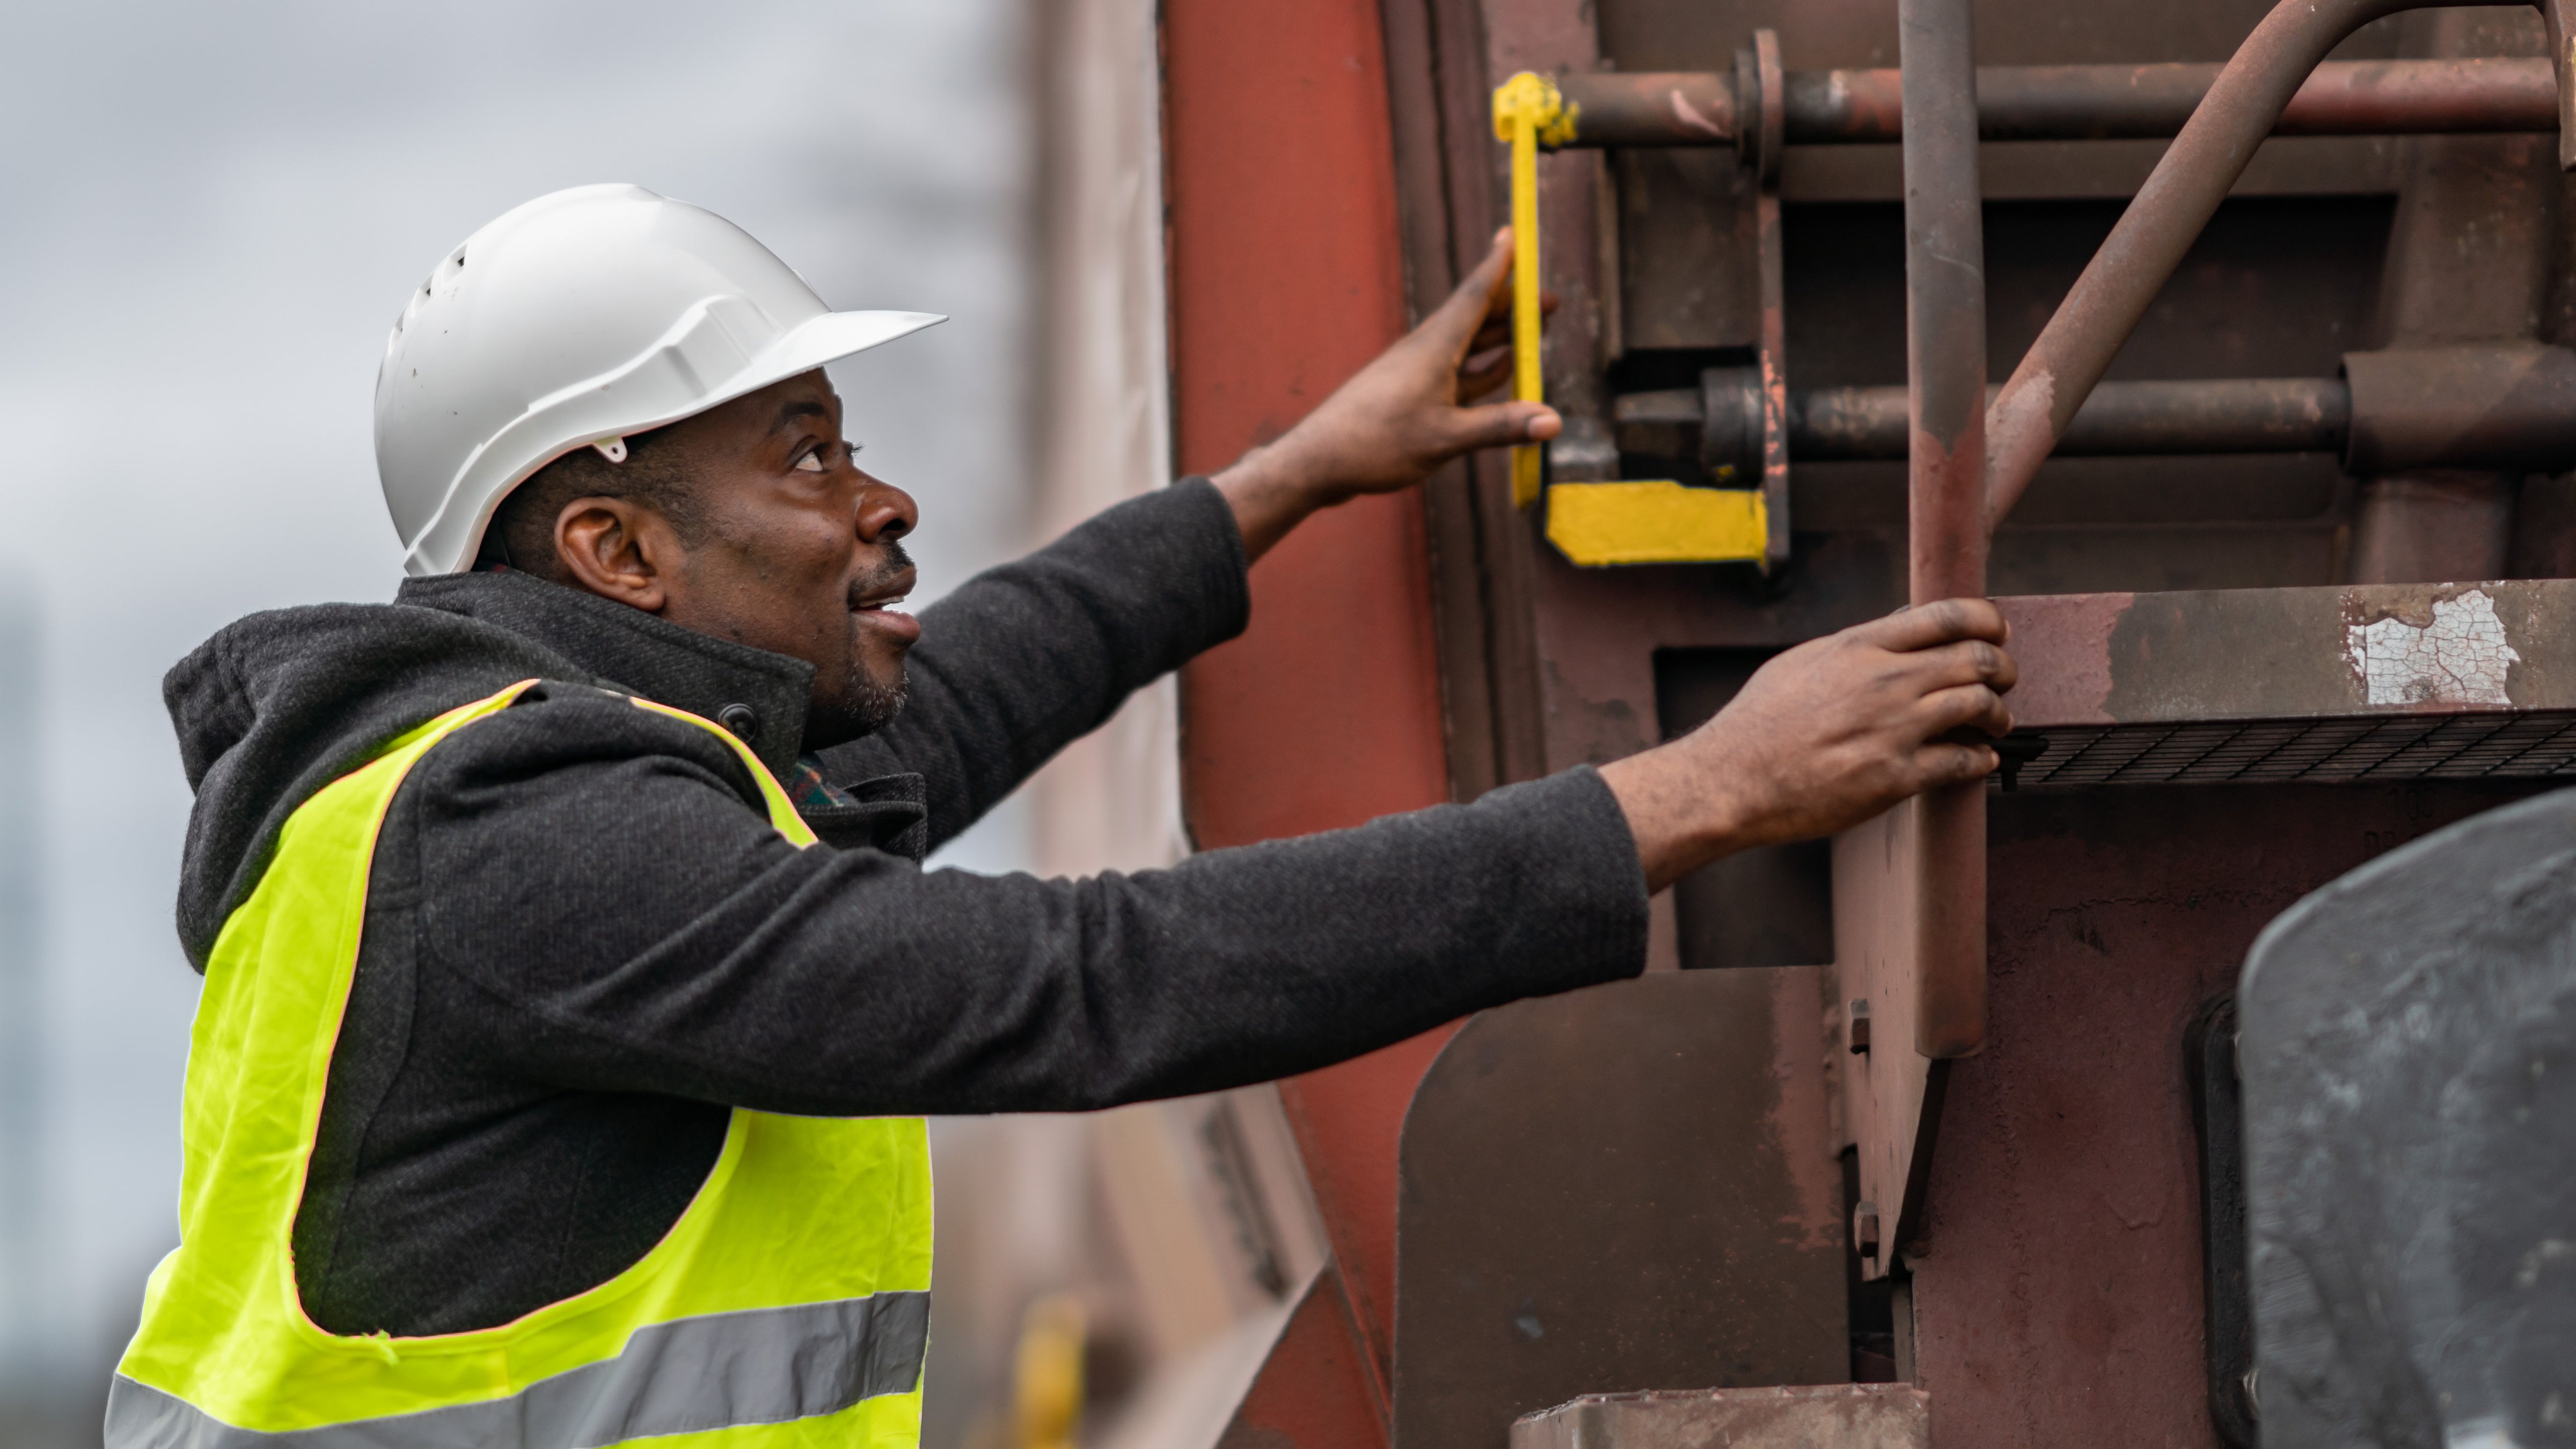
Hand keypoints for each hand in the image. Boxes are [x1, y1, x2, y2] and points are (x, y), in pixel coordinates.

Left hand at [1212, 229, 1561, 559]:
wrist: (1317, 462)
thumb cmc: (1375, 445)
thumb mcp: (1445, 438)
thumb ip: (1500, 427)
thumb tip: (1554, 423)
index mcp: (1435, 348)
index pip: (1474, 295)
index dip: (1498, 265)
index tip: (1512, 233)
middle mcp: (1426, 351)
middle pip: (1477, 318)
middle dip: (1515, 307)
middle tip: (1551, 299)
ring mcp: (1417, 372)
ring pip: (1468, 345)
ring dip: (1502, 337)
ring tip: (1533, 329)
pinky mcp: (1410, 393)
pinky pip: (1457, 372)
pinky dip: (1483, 369)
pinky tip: (1501, 369)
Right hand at [1600, 600, 2018, 890]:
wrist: (1730, 780)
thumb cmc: (1758, 722)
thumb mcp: (1802, 661)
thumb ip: (1853, 645)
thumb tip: (1897, 627)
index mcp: (1859, 647)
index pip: (1947, 616)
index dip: (1987, 621)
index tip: (1996, 634)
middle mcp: (1882, 683)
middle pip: (1976, 659)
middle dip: (2003, 669)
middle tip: (2004, 680)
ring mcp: (1891, 731)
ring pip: (1980, 706)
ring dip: (1999, 715)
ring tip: (1996, 723)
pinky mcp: (1893, 779)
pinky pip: (1962, 763)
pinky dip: (1982, 760)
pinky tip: (1981, 760)